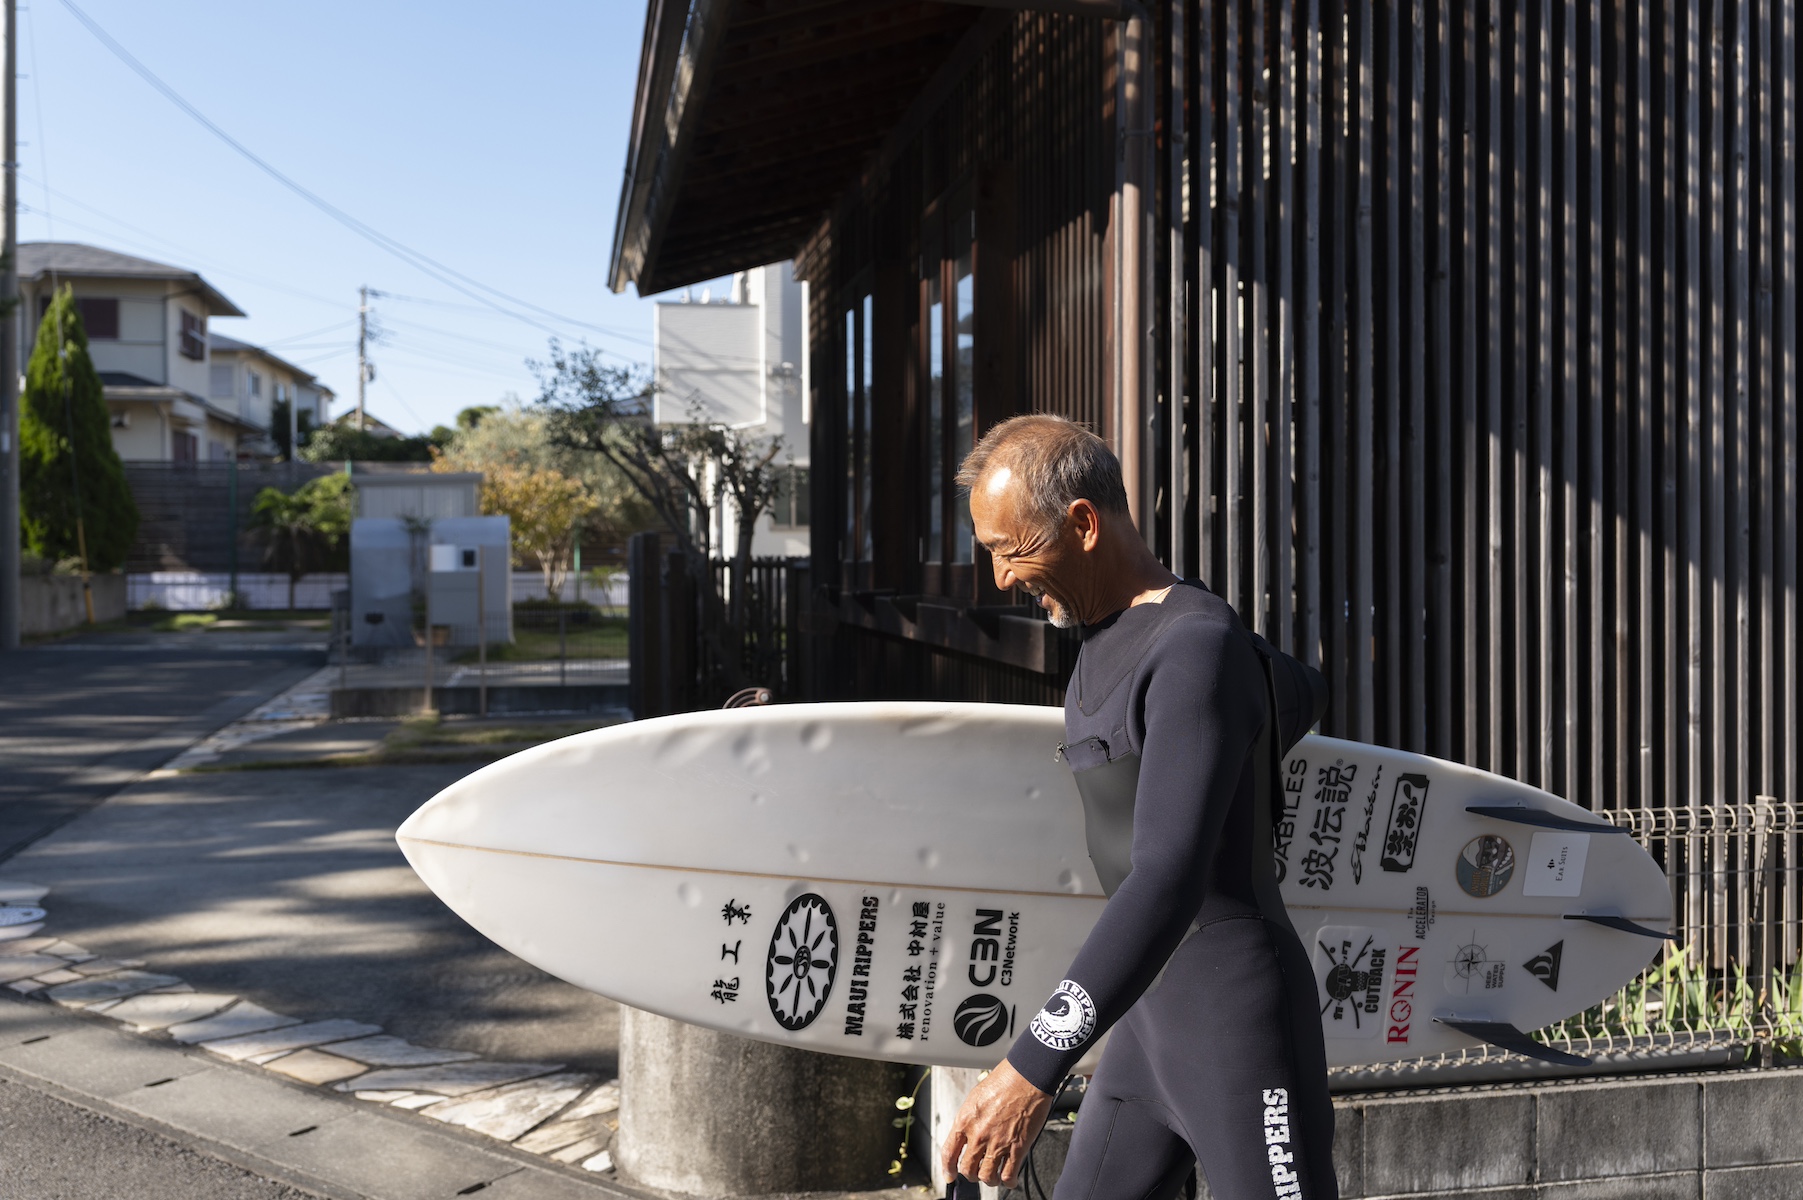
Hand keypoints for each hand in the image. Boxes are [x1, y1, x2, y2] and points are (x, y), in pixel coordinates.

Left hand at [941, 1060, 1053, 1188]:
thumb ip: (969, 1119)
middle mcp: (979, 1135)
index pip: (949, 1153)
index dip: (948, 1169)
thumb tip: (966, 1135)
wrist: (1026, 1077)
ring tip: (993, 1175)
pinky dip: (1008, 1181)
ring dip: (988, 1179)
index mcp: (965, 1121)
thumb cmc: (1003, 1082)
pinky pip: (1009, 1175)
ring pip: (986, 1176)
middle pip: (967, 1169)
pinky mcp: (1018, 1148)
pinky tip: (1009, 1178)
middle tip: (976, 1172)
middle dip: (970, 1175)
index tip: (950, 1176)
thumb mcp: (975, 1098)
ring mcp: (998, 1143)